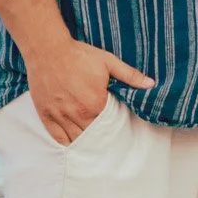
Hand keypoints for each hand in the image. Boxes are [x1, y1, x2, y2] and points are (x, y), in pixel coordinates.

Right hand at [25, 38, 153, 143]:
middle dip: (100, 137)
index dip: (113, 127)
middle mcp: (77, 114)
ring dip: (84, 142)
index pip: (108, 124)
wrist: (49, 52)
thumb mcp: (109, 62)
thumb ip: (130, 76)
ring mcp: (60, 116)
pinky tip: (73, 145)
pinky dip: (66, 142)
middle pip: (92, 135)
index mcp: (95, 104)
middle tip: (106, 140)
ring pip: (75, 138)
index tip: (118, 130)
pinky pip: (57, 136)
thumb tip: (151, 84)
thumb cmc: (80, 56)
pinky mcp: (45, 115)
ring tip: (92, 145)